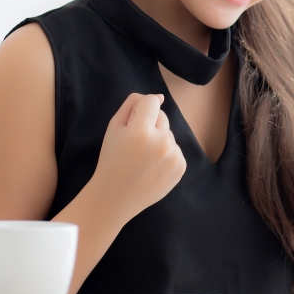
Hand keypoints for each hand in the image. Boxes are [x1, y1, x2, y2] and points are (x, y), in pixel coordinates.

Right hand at [87, 93, 185, 224]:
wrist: (116, 197)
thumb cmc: (112, 159)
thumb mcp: (113, 128)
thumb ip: (133, 104)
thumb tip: (159, 96)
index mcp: (141, 131)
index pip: (151, 101)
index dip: (141, 109)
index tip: (133, 123)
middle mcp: (161, 142)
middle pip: (162, 117)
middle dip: (149, 125)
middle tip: (135, 145)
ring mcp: (173, 156)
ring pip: (169, 134)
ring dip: (158, 140)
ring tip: (143, 158)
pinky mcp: (181, 167)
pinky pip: (175, 149)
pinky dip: (166, 154)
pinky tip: (152, 167)